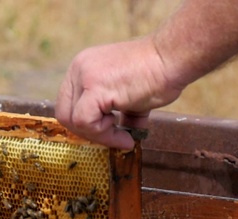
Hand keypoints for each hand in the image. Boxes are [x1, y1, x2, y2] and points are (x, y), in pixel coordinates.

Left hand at [55, 38, 184, 148]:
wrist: (173, 59)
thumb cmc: (158, 74)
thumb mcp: (130, 97)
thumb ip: (121, 116)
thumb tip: (122, 139)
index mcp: (83, 67)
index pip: (68, 104)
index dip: (86, 124)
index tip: (110, 133)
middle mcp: (78, 68)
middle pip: (64, 114)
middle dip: (88, 133)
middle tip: (115, 139)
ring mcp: (84, 76)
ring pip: (73, 120)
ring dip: (99, 135)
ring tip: (124, 136)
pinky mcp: (94, 87)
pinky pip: (85, 122)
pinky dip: (104, 135)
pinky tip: (125, 134)